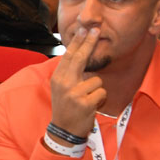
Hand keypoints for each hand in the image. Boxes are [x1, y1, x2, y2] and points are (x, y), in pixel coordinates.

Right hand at [49, 27, 106, 141]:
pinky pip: (101, 93)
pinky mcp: (84, 102)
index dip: (78, 42)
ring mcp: (74, 93)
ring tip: (87, 99)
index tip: (84, 30)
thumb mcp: (62, 88)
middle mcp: (64, 83)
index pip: (69, 56)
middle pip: (80, 59)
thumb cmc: (66, 107)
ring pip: (96, 80)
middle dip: (88, 43)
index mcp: (58, 78)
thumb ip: (70, 73)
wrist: (64, 129)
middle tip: (96, 30)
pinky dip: (100, 99)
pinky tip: (91, 106)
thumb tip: (80, 55)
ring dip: (96, 90)